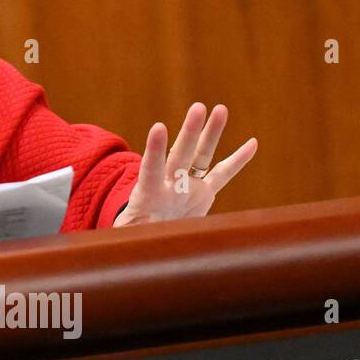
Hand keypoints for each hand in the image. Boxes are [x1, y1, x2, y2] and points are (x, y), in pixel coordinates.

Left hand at [114, 102, 256, 226]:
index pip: (151, 168)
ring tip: (219, 109)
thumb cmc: (131, 237)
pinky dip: (237, 160)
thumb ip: (123, 238)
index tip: (159, 127)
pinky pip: (222, 174)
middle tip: (198, 107)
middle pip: (180, 155)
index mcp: (148, 195)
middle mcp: (169, 185)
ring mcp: (187, 186)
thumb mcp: (123, 238)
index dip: (155, 150)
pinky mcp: (203, 193)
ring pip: (201, 156)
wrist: (146, 237)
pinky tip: (252, 143)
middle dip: (189, 133)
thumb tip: (107, 252)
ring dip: (211, 133)